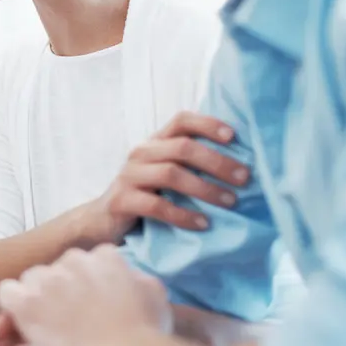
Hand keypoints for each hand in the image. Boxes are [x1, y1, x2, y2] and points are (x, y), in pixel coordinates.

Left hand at [0, 246, 172, 345]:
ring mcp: (47, 279)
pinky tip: (26, 323)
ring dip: (37, 299)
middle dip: (60, 291)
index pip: (86, 262)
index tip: (89, 306)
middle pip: (57, 270)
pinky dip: (12, 308)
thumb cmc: (144, 335)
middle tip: (68, 320)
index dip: (85, 286)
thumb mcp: (154, 294)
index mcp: (103, 255)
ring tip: (50, 327)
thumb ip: (136, 277)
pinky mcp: (26, 301)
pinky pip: (6, 293)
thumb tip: (128, 276)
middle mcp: (73, 260)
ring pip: (31, 280)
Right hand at [90, 112, 250, 236]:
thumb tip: (238, 168)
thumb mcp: (165, 176)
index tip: (234, 137)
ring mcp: (129, 176)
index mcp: (154, 143)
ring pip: (171, 174)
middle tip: (244, 178)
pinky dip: (183, 215)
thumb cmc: (144, 197)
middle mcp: (141, 153)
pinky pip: (156, 205)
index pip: (181, 121)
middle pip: (182, 147)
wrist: (101, 222)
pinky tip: (202, 224)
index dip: (208, 124)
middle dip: (217, 162)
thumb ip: (189, 165)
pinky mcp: (122, 200)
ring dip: (205, 188)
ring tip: (230, 202)